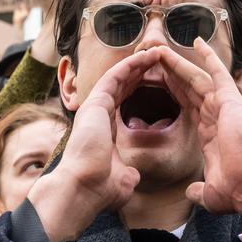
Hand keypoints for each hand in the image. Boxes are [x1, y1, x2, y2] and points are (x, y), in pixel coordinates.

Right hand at [26, 50, 157, 241]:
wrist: (83, 189)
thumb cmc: (100, 189)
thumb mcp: (121, 178)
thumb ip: (126, 173)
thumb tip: (131, 176)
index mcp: (104, 130)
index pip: (124, 102)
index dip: (140, 90)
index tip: (158, 82)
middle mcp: (97, 115)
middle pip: (122, 86)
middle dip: (141, 72)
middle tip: (158, 60)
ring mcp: (94, 107)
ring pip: (119, 77)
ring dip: (138, 64)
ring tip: (156, 53)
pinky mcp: (95, 103)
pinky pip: (115, 77)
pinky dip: (131, 65)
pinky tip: (147, 57)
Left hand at [155, 41, 241, 215]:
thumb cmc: (235, 190)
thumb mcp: (209, 192)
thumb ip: (198, 190)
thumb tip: (191, 193)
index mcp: (210, 134)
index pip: (188, 105)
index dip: (174, 91)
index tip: (159, 79)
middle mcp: (217, 117)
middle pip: (190, 87)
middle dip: (173, 72)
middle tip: (155, 57)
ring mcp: (224, 107)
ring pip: (197, 78)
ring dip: (179, 63)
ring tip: (161, 49)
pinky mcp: (231, 101)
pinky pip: (218, 73)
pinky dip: (209, 57)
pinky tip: (197, 41)